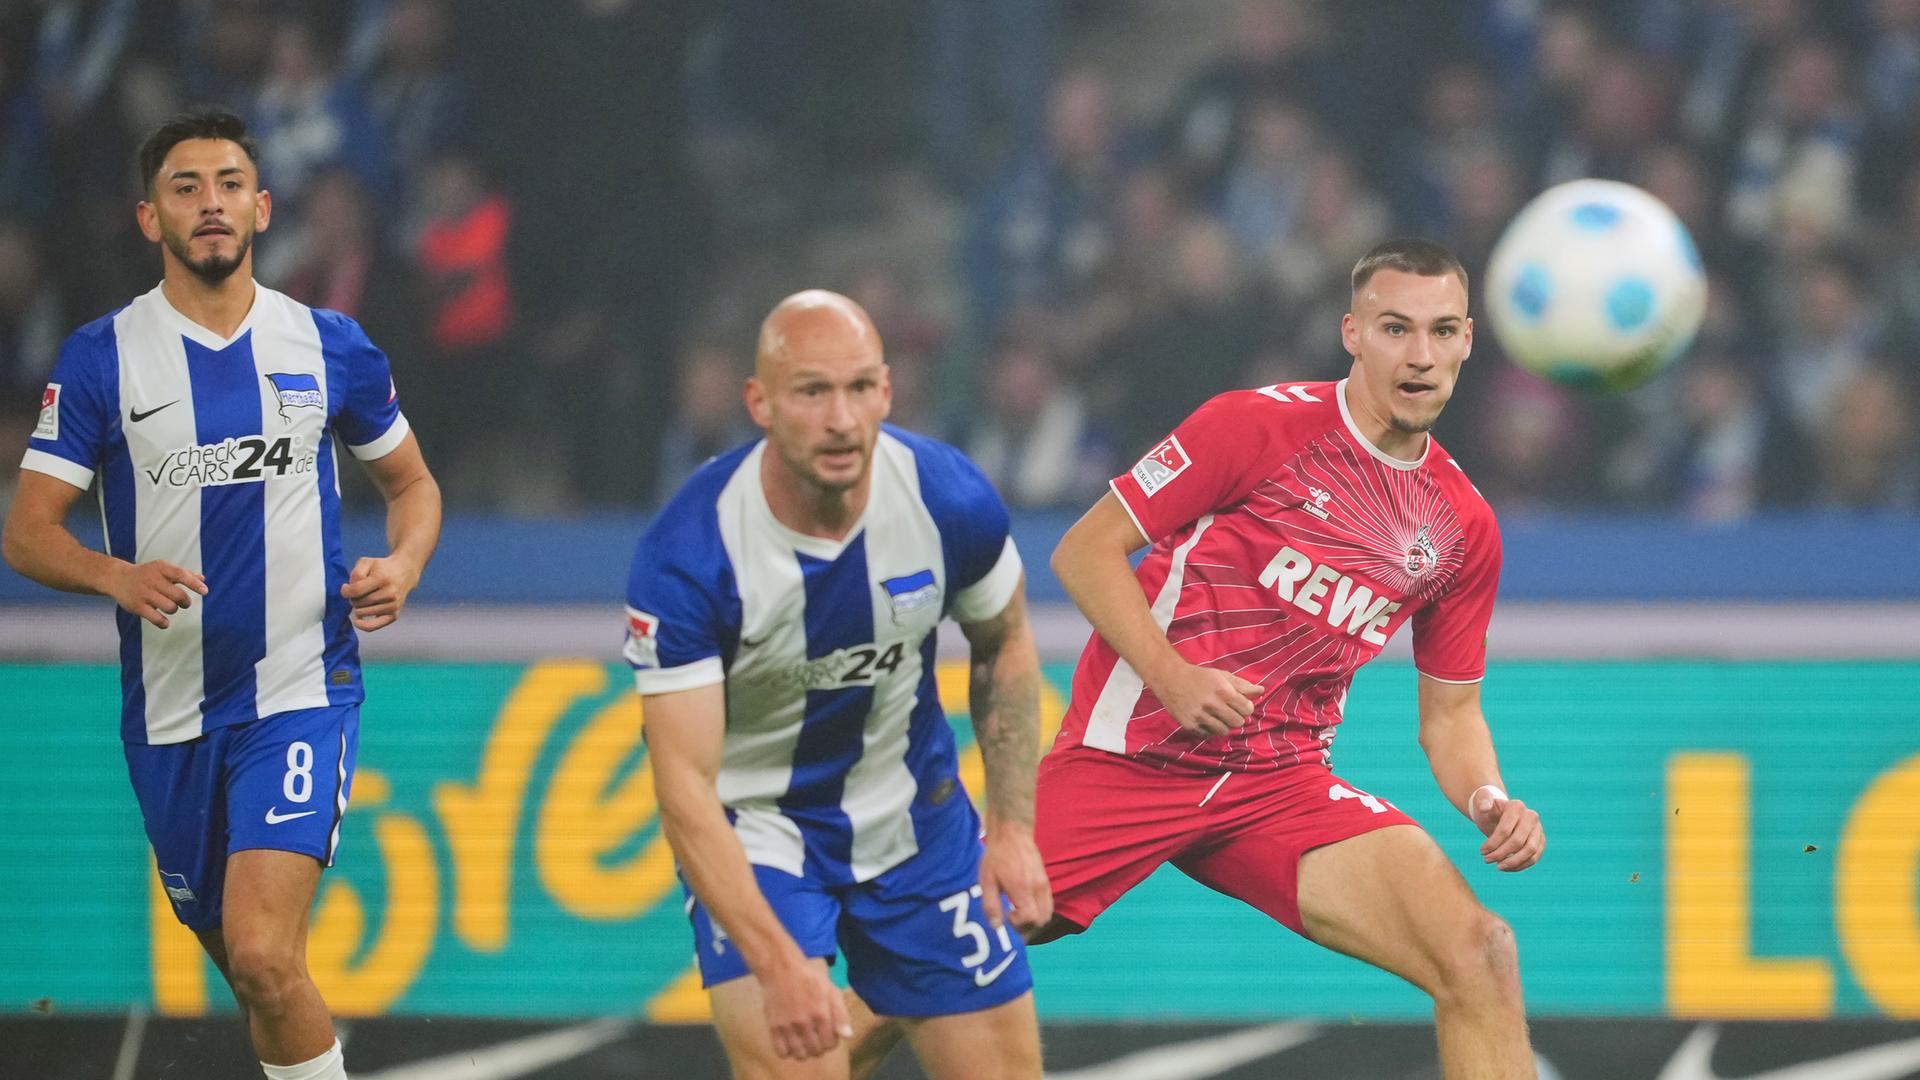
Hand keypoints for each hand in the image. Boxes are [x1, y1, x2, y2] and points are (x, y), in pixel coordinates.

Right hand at [107, 560, 206, 628]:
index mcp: (161, 568)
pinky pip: (157, 619)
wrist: (117, 578)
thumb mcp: (163, 569)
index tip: (205, 591)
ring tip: (170, 607)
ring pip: (170, 608)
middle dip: (185, 602)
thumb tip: (202, 579)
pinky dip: (164, 623)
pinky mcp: (137, 607)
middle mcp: (152, 580)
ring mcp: (144, 594)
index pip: (181, 574)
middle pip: (178, 595)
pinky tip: (164, 621)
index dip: (194, 584)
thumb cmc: (147, 574)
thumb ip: (184, 574)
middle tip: (183, 603)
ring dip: (174, 610)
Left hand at [341, 555, 418, 631]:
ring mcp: (393, 605)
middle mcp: (390, 593)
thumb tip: (349, 592)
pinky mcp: (394, 615)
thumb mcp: (367, 562)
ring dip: (358, 607)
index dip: (345, 591)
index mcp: (382, 578)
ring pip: (361, 613)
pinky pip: (373, 626)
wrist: (404, 572)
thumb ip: (355, 574)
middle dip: (353, 598)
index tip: (346, 588)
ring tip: (364, 599)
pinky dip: (363, 625)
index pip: (355, 591)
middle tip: (359, 592)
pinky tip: (357, 620)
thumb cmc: (381, 568)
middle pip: (358, 602)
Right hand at [760, 958, 850, 1060]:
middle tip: (816, 1038)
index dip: (831, 1042)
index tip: (827, 1035)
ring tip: (804, 1041)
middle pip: (816, 1051)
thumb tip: (847, 1036)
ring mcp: (788, 1027)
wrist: (782, 970)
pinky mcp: (773, 1027)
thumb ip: (841, 1014)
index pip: (830, 1044)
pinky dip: (787, 1052)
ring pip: (799, 1055)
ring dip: (804, 1052)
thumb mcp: (831, 991)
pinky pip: (781, 1052)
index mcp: (821, 1014)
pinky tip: (790, 1042)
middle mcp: (804, 1023)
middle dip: (819, 1047)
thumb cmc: (810, 979)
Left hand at [980, 821, 1052, 935]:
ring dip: (1035, 919)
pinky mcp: (1046, 880)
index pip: (1031, 918)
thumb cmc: (996, 856)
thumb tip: (996, 926)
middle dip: (1028, 926)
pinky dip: (1039, 910)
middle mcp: (1038, 887)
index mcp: (1023, 888)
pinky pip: (1048, 903)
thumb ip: (991, 905)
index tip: (1008, 915)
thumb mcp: (987, 880)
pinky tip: (1024, 902)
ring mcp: (1044, 883)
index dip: (1020, 924)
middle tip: (1013, 918)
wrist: (1012, 832)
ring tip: (1019, 912)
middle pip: (1042, 920)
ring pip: (1048, 913)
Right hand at [1149, 661, 1262, 737]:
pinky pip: (1209, 734)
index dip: (1246, 707)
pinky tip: (1206, 719)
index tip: (1240, 704)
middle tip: (1230, 711)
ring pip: (1224, 731)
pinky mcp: (1190, 725)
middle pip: (1237, 722)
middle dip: (1237, 718)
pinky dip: (1210, 729)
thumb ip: (1243, 685)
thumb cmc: (1200, 677)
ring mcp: (1199, 716)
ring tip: (1218, 716)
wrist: (1170, 679)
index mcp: (1222, 690)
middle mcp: (1211, 704)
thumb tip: (1262, 690)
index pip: (1247, 709)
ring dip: (1224, 725)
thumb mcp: (1222, 676)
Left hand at [1471, 788, 1544, 871]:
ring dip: (1513, 863)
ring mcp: (1538, 829)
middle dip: (1501, 854)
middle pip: (1518, 841)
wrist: (1500, 814)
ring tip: (1498, 866)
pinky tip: (1507, 868)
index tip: (1482, 852)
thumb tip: (1484, 808)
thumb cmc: (1489, 810)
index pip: (1505, 829)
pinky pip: (1534, 857)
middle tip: (1486, 860)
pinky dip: (1521, 865)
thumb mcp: (1482, 801)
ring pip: (1530, 851)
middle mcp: (1531, 816)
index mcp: (1516, 806)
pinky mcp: (1541, 841)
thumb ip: (1482, 801)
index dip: (1493, 843)